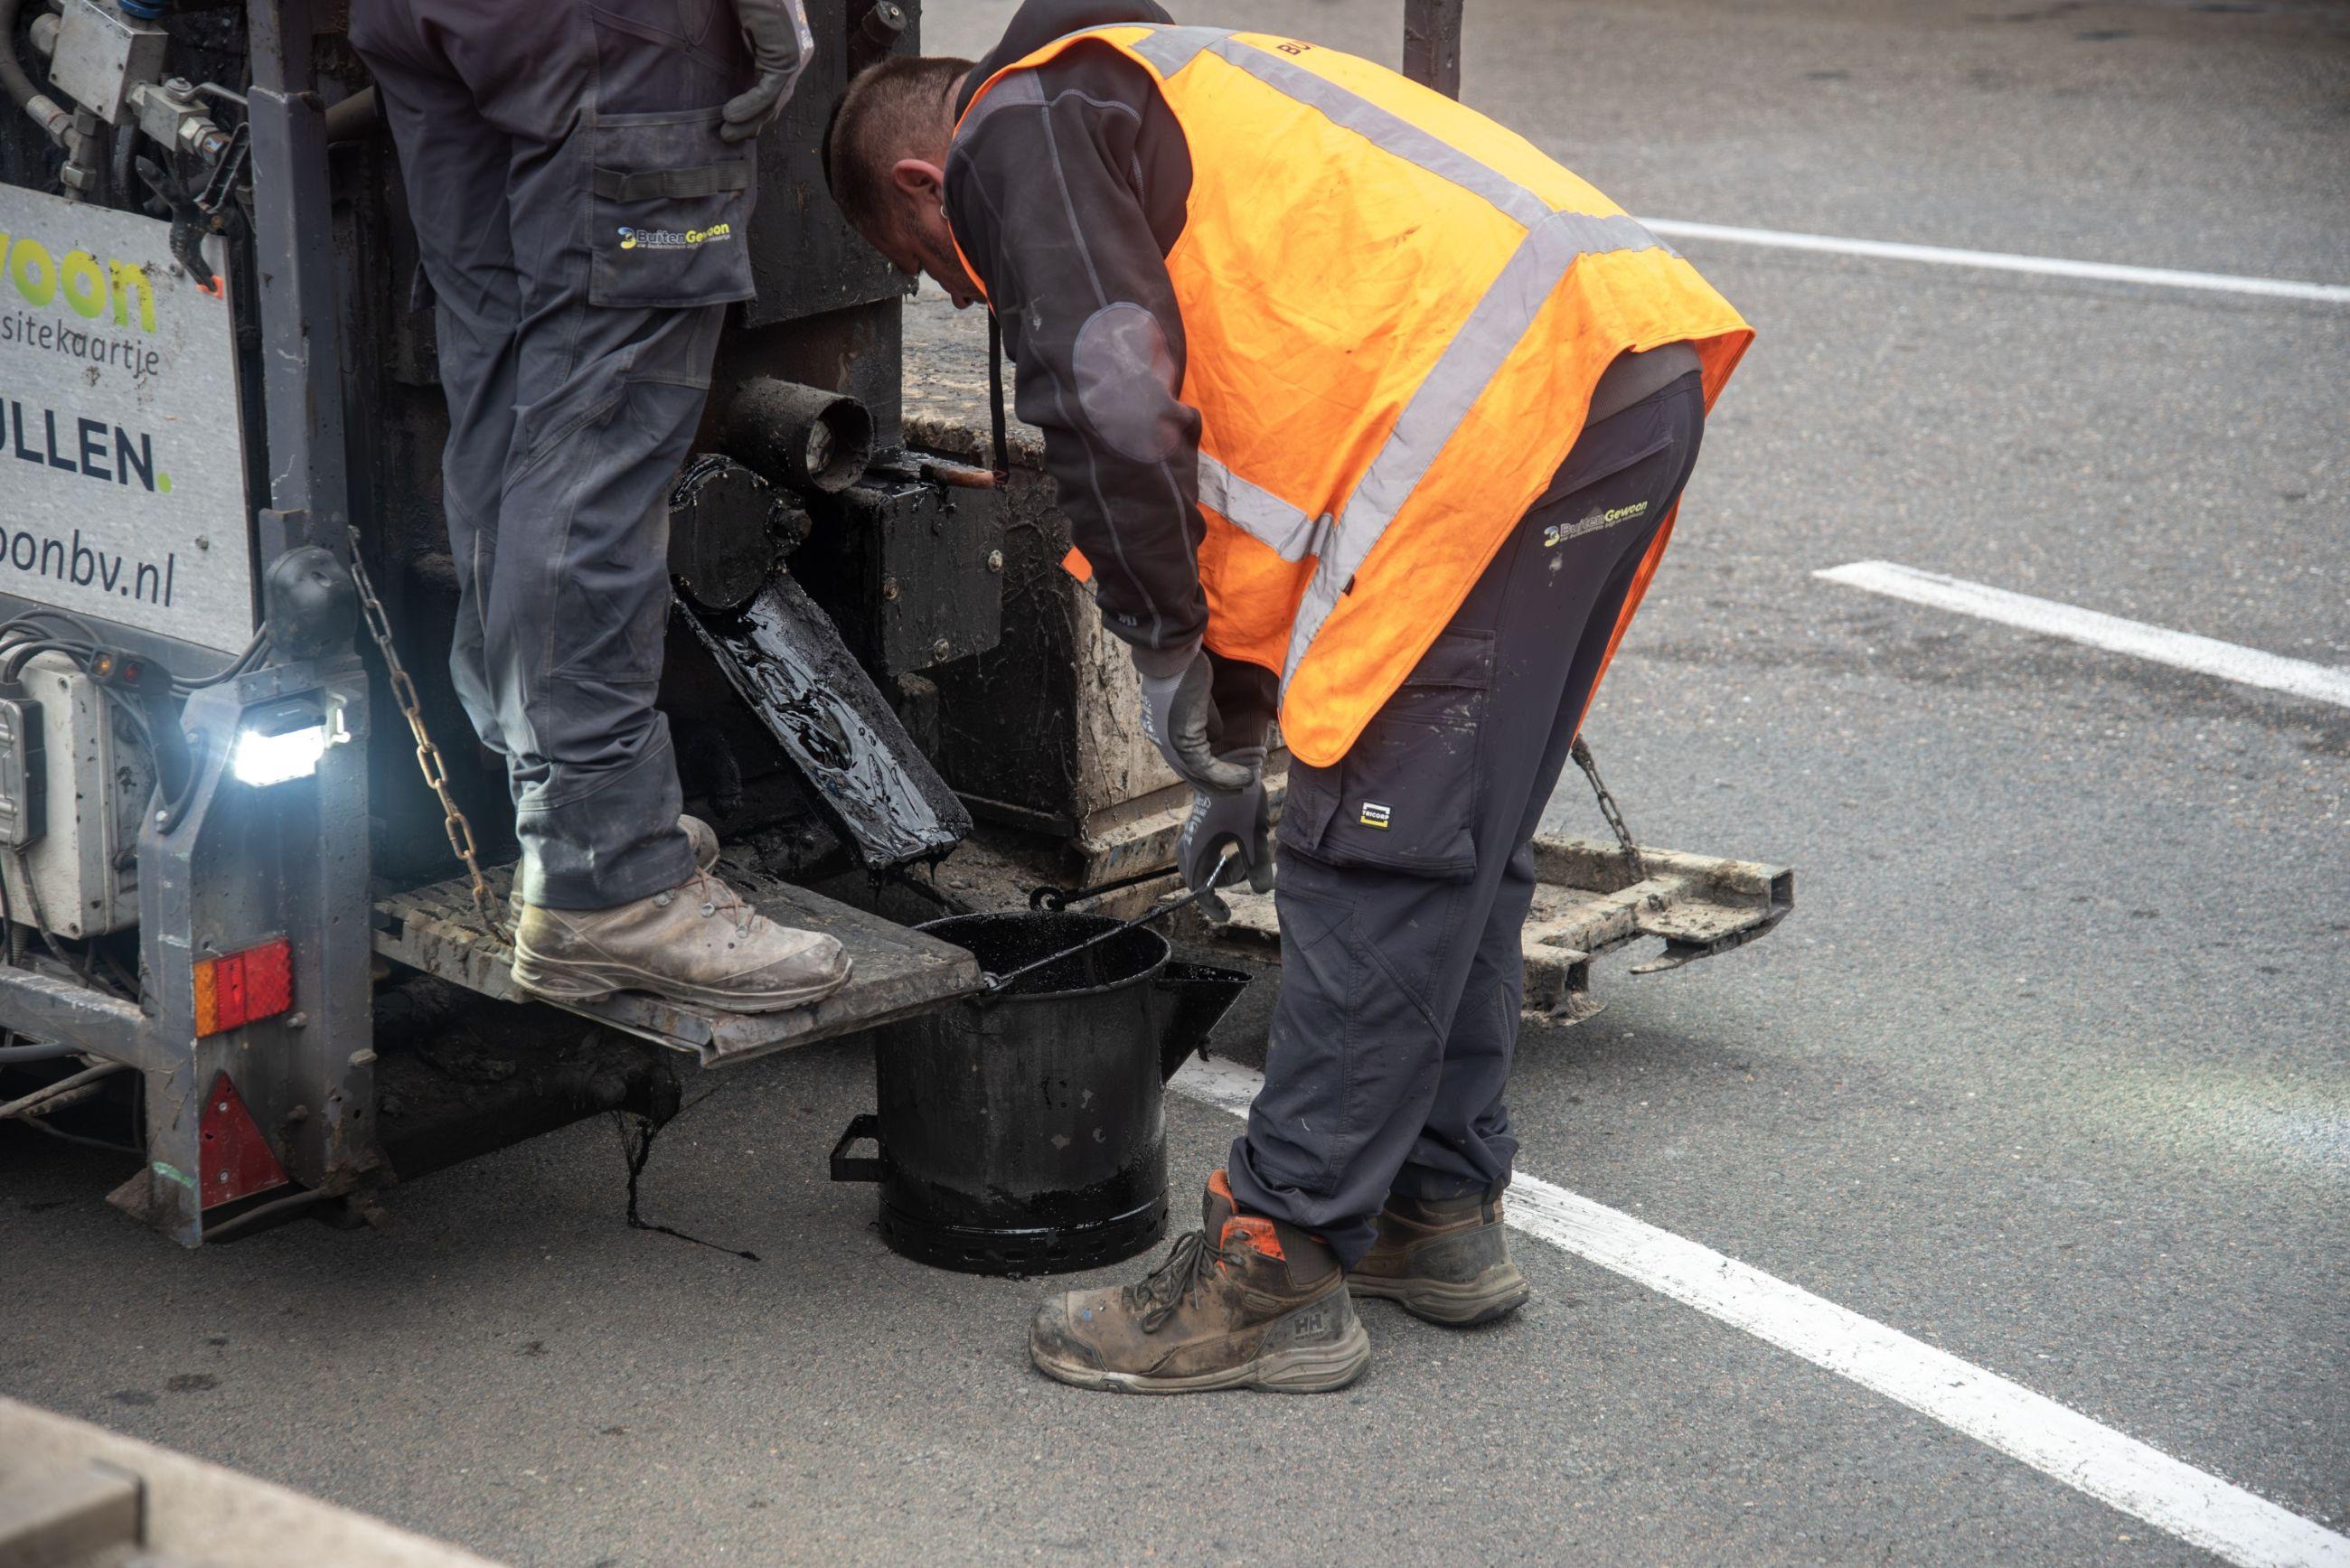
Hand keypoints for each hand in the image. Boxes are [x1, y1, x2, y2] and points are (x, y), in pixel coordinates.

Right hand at [722, 0, 812, 143]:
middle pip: (778, 100)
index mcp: (790, 49)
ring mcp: (794, 55)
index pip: (777, 89)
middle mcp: (797, 55)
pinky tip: (730, 115)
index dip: (759, 112)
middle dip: (755, 123)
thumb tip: (736, 79)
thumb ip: (749, 55)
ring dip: (748, 121)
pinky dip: (749, 106)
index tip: (741, 125)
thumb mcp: (747, 32)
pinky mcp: (786, 55)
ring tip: (727, 133)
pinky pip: (769, 90)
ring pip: (774, 100)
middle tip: (733, 138)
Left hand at [1136, 644, 1255, 792]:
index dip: (1204, 771)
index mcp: (1161, 729)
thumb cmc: (1183, 664)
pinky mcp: (1183, 739)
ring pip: (1200, 774)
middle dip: (1214, 785)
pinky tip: (1244, 776)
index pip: (1182, 759)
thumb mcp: (1196, 696)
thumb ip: (1205, 717)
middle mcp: (1162, 740)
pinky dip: (1227, 775)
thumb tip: (1216, 734)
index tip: (1223, 779)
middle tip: (1237, 791)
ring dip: (1226, 783)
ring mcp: (1170, 742)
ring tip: (1246, 784)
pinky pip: (1207, 766)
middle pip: (1189, 773)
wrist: (1171, 654)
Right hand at [1177, 748, 1273, 923]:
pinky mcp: (1198, 825)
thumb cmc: (1241, 799)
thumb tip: (1261, 890)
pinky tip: (1235, 844)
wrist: (1232, 762)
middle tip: (1244, 873)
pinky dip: (1218, 856)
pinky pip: (1202, 850)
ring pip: (1200, 864)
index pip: (1199, 889)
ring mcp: (1192, 833)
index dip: (1212, 906)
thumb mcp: (1255, 834)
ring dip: (1221, 868)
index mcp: (1199, 849)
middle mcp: (1190, 843)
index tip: (1227, 915)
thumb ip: (1257, 864)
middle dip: (1220, 883)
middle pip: (1198, 878)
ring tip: (1243, 856)